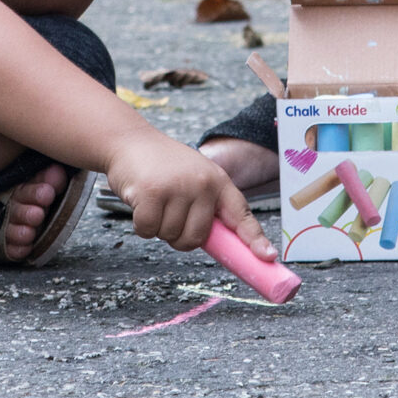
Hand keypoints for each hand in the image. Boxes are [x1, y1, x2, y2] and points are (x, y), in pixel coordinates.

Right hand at [102, 128, 274, 258]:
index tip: (267, 257)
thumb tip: (220, 244)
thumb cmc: (162, 165)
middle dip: (179, 236)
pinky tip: (140, 202)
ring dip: (158, 227)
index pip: (241, 214)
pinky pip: (148, 230)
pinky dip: (140, 225)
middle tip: (170, 212)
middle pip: (197, 237)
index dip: (254, 238)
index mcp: (217, 181)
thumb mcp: (194, 178)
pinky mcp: (152, 192)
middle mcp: (202, 183)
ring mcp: (178, 187)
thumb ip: (207, 206)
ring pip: (170, 236)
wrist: (130, 140)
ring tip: (155, 201)